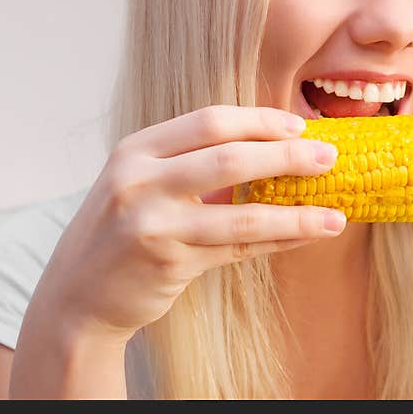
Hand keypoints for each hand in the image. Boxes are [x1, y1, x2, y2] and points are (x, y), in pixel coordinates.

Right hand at [31, 105, 343, 344]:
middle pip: (229, 157)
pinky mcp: (169, 262)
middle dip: (286, 155)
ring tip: (336, 213)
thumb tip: (271, 148)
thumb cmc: (121, 229)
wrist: (76, 293)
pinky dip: (278, 240)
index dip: (260, 120)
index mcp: (137, 149)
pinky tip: (306, 235)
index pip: (209, 121)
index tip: (298, 125)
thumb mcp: (142, 182)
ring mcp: (152, 223)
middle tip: (328, 157)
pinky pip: (238, 247)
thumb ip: (192, 163)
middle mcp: (140, 181)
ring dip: (296, 212)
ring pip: (241, 211)